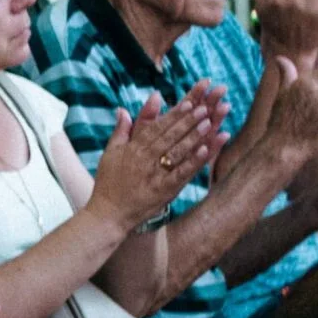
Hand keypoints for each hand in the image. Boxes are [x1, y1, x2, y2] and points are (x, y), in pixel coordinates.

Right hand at [87, 83, 225, 228]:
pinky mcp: (163, 190)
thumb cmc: (108, 184)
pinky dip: (193, 162)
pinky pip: (180, 173)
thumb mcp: (110, 154)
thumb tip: (123, 109)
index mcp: (132, 149)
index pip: (156, 127)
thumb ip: (120, 131)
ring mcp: (154, 175)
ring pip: (176, 152)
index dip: (173, 115)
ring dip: (193, 137)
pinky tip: (205, 151)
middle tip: (204, 108)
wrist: (108, 214)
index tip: (188, 103)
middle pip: (169, 136)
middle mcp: (144, 159)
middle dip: (187, 121)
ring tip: (209, 124)